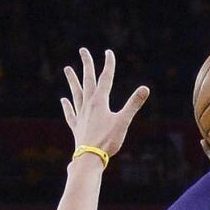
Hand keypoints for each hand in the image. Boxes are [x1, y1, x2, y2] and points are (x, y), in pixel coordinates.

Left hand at [61, 48, 148, 162]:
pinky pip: (70, 114)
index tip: (108, 52)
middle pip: (87, 80)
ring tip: (67, 69)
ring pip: (75, 94)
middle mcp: (88, 105)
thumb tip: (145, 89)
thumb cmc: (107, 141)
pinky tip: (63, 100)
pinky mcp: (76, 127)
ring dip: (72, 81)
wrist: (89, 158)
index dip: (108, 64)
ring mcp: (80, 116)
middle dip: (86, 65)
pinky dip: (67, 106)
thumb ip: (133, 104)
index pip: (105, 78)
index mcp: (100, 101)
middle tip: (83, 51)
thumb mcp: (123, 121)